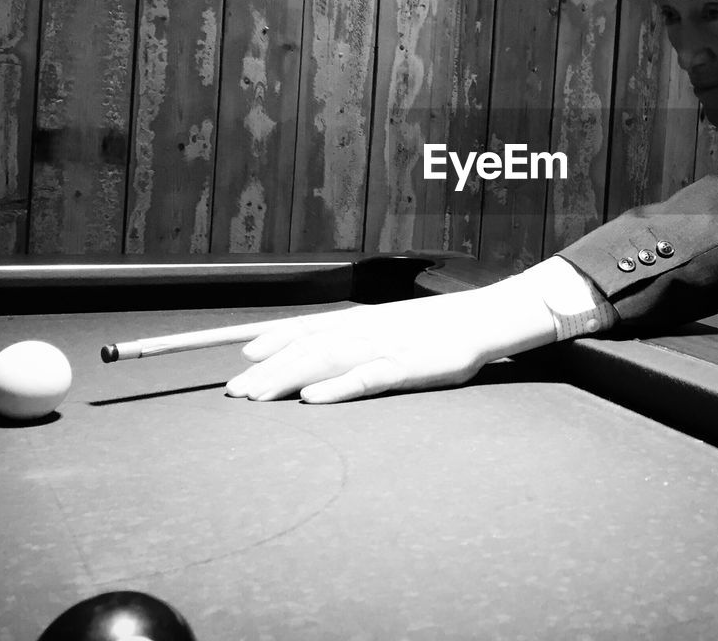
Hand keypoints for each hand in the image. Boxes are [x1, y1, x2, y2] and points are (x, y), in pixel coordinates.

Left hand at [224, 302, 488, 402]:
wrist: (482, 320)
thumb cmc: (435, 327)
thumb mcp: (390, 324)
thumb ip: (356, 333)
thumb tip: (319, 344)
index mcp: (361, 319)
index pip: (308, 327)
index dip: (273, 340)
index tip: (243, 357)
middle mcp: (365, 328)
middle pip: (308, 347)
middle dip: (269, 369)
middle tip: (236, 392)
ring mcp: (384, 347)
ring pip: (327, 360)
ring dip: (289, 377)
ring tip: (258, 395)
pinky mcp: (406, 368)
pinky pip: (365, 379)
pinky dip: (337, 388)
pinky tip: (313, 399)